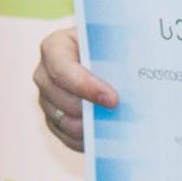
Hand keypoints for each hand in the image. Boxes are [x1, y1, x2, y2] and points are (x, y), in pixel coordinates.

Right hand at [31, 28, 117, 151]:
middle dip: (90, 110)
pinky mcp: (54, 121)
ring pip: (64, 121)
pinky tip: (107, 136)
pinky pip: (67, 137)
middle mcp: (44, 74)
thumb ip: (119, 53)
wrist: (103, 57)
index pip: (61, 68)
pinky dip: (87, 140)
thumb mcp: (110, 40)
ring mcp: (47, 100)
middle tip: (118, 116)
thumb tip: (136, 74)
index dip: (85, 85)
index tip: (113, 99)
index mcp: (55, 47)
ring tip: (116, 127)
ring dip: (90, 127)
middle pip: (62, 99)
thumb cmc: (107, 45)